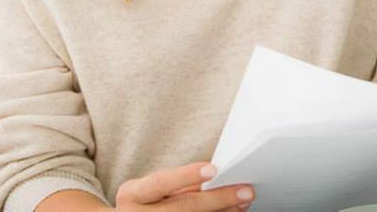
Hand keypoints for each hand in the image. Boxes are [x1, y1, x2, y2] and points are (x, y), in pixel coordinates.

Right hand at [115, 161, 254, 211]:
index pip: (161, 182)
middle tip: (245, 191)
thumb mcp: (147, 189)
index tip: (213, 169)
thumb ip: (175, 184)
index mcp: (131, 195)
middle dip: (218, 199)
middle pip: (183, 208)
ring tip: (242, 204)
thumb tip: (212, 176)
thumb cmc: (139, 204)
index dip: (186, 175)